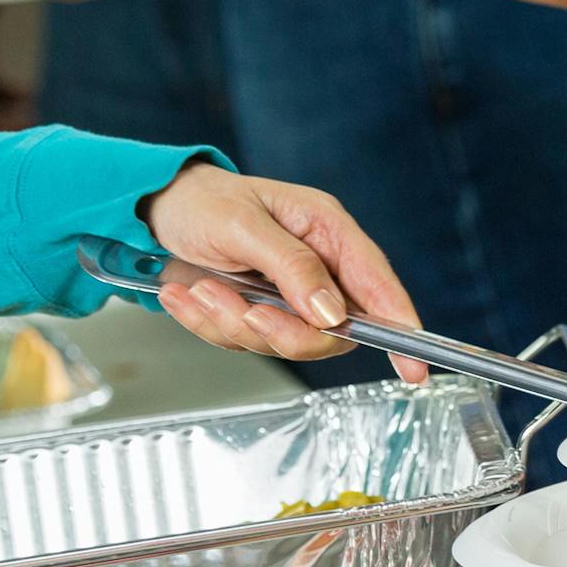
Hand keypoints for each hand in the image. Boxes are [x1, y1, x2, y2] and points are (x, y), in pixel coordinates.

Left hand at [137, 163, 424, 371]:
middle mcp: (314, 267)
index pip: (377, 285)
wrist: (153, 212)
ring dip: (234, 321)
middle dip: (283, 331)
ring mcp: (284, 295)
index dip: (399, 326)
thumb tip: (331, 312)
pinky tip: (187, 294)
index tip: (413, 366)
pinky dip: (209, 323)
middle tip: (246, 314)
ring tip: (200, 288)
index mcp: (326, 232)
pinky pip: (243, 340)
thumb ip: (293, 267)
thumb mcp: (245, 225)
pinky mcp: (254, 313)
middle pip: (329, 329)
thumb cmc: (203, 201)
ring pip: (282, 341)